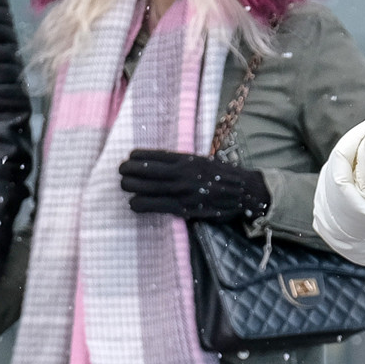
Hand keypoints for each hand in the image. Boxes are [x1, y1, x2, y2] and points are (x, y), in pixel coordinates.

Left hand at [119, 150, 270, 221]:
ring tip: (123, 185)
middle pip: (147, 170)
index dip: (139, 156)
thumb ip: (184, 162)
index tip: (130, 156)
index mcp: (187, 159)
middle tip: (121, 172)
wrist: (243, 191)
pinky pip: (157, 206)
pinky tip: (133, 203)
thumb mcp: (204, 161)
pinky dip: (142, 204)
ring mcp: (182, 191)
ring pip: (147, 187)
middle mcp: (182, 173)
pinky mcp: (184, 208)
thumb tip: (164, 163)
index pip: (156, 156)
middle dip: (129, 170)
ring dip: (131, 186)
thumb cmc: (223, 176)